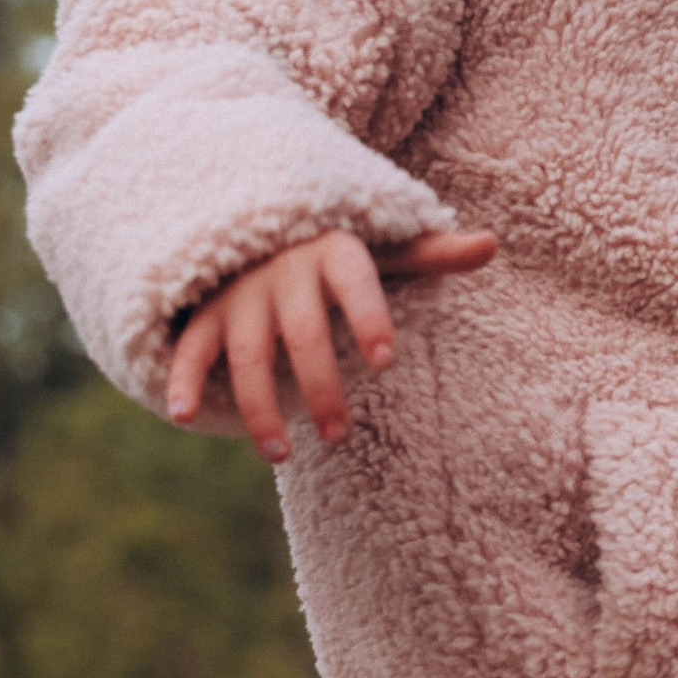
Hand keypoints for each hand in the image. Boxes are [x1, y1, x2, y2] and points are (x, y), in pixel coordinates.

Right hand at [165, 227, 499, 462]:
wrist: (254, 222)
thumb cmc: (333, 252)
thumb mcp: (381, 247)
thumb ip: (431, 254)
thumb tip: (493, 245)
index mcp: (333, 251)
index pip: (355, 281)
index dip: (369, 316)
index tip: (388, 360)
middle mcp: (283, 271)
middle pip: (303, 333)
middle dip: (320, 386)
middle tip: (339, 436)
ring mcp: (240, 294)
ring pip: (247, 354)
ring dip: (259, 404)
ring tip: (281, 455)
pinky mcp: (206, 314)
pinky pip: (193, 347)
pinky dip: (184, 378)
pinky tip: (185, 415)